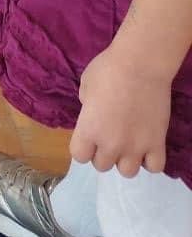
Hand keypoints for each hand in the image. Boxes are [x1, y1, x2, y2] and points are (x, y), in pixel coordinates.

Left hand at [70, 43, 171, 176]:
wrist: (140, 64)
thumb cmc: (107, 69)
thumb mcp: (86, 85)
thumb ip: (87, 107)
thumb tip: (93, 115)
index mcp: (89, 129)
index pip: (79, 156)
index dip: (83, 146)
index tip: (88, 136)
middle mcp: (110, 144)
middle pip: (102, 165)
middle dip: (103, 152)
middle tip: (109, 135)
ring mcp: (136, 147)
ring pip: (127, 172)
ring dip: (125, 159)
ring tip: (128, 142)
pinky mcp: (157, 144)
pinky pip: (154, 167)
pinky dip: (149, 160)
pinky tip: (146, 145)